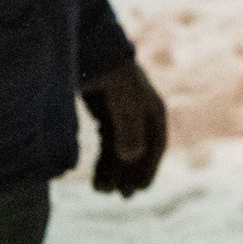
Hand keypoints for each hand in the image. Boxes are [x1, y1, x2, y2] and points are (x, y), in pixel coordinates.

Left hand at [81, 60, 168, 196]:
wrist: (87, 47)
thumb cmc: (109, 73)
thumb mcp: (121, 100)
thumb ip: (128, 127)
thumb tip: (132, 157)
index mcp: (152, 109)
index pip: (155, 145)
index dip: (149, 169)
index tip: (139, 190)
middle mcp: (140, 113)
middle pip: (139, 151)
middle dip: (131, 174)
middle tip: (122, 196)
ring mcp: (122, 114)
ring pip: (122, 150)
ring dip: (115, 170)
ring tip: (102, 191)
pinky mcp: (104, 113)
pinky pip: (108, 144)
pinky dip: (104, 161)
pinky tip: (96, 176)